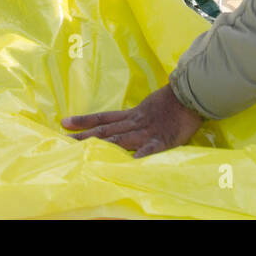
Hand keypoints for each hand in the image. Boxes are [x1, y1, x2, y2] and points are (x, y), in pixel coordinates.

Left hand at [61, 84, 202, 157]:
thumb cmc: (173, 99)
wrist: (192, 93)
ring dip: (102, 146)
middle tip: (64, 141)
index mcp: (132, 114)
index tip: (65, 122)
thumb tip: (126, 122)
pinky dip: (142, 154)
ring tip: (85, 152)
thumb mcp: (149, 106)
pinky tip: (131, 162)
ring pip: (121, 139)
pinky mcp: (164, 139)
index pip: (103, 117)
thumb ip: (138, 115)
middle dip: (84, 137)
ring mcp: (148, 131)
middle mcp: (135, 122)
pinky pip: (151, 148)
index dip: (84, 120)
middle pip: (105, 131)